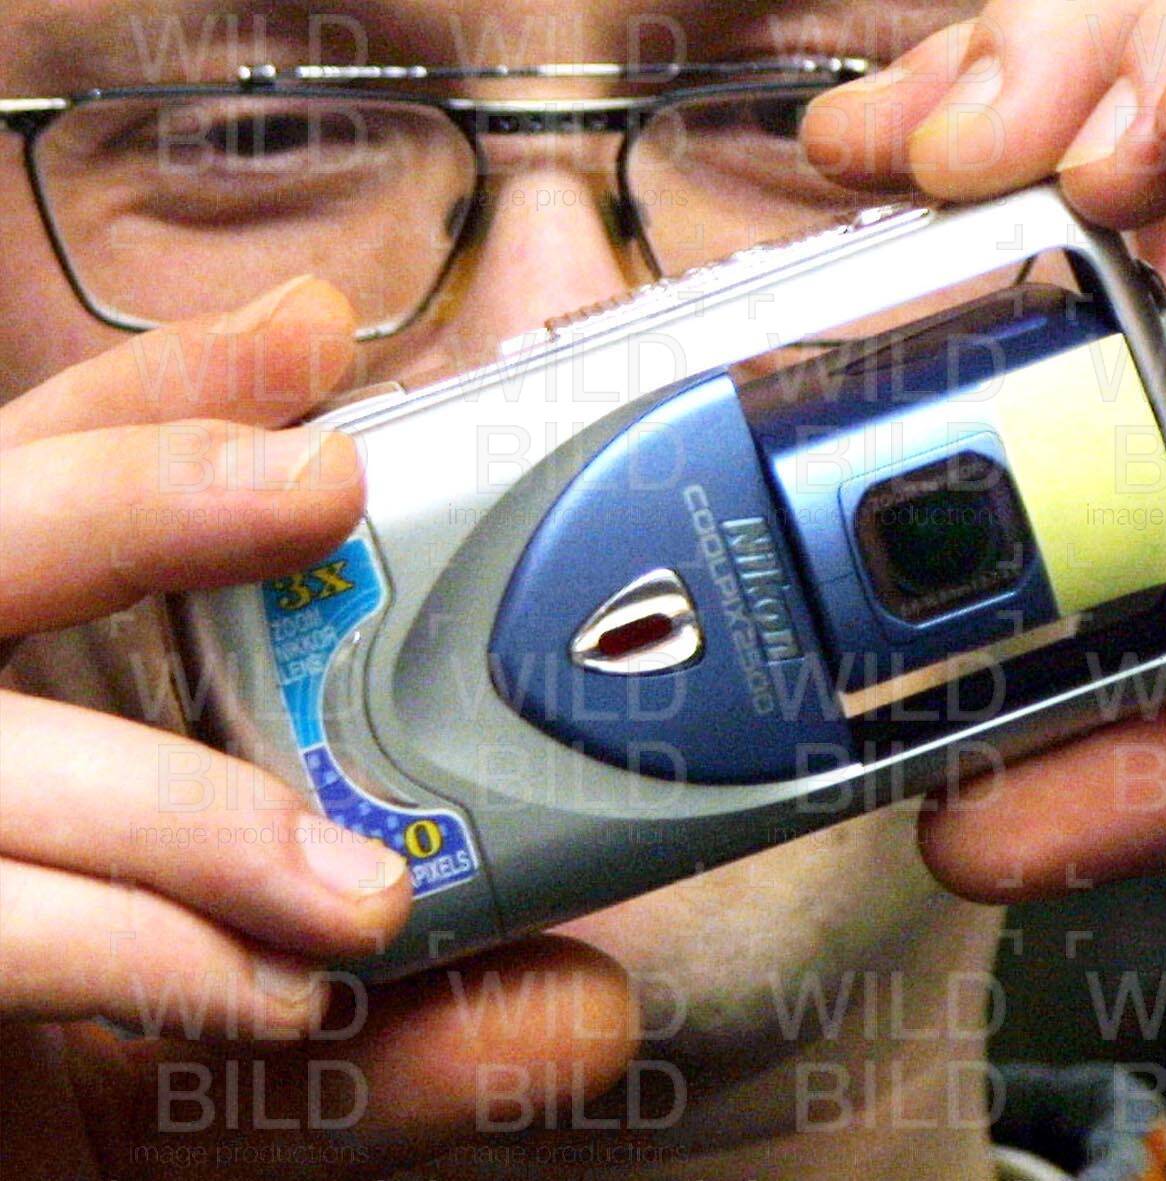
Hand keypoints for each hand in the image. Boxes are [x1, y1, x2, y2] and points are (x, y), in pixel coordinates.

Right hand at [0, 279, 633, 1177]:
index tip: (313, 334)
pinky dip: (132, 952)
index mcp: (14, 689)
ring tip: (372, 894)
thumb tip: (598, 1007)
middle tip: (327, 482)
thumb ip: (396, 1026)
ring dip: (191, 808)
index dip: (164, 395)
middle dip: (147, 491)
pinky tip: (274, 995)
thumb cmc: (98, 1077)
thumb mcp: (256, 1050)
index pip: (47, 476)